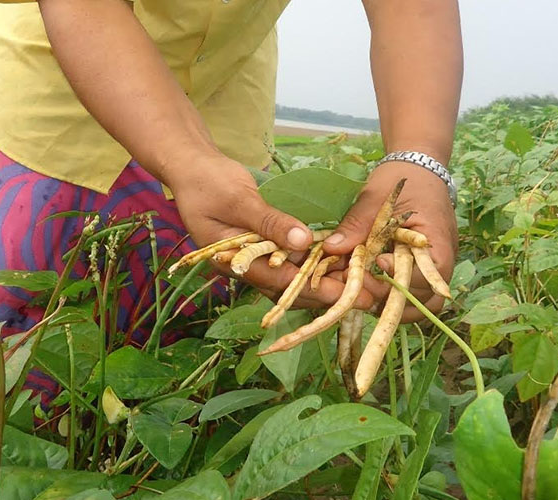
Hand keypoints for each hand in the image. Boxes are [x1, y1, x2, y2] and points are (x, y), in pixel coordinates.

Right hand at [168, 154, 375, 310]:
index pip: (277, 282)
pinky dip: (316, 263)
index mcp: (233, 263)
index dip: (312, 289)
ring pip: (294, 278)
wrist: (192, 167)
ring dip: (326, 281)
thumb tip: (305, 241)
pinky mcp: (265, 245)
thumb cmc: (207, 182)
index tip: (343, 294)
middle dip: (327, 293)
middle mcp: (246, 267)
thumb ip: (269, 221)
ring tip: (362, 285)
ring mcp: (255, 257)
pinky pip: (293, 261)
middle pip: (290, 288)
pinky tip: (342, 263)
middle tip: (365, 296)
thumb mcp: (238, 199)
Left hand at [322, 160, 457, 321]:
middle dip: (390, 299)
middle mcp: (442, 262)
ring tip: (362, 293)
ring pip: (421, 305)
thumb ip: (356, 225)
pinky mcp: (423, 271)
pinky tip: (369, 288)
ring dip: (392, 305)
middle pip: (425, 300)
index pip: (427, 276)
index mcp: (436, 240)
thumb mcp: (375, 198)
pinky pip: (413, 294)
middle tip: (361, 286)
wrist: (419, 167)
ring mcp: (434, 269)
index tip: (377, 261)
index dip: (400, 276)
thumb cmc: (401, 180)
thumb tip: (332, 248)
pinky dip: (392, 297)